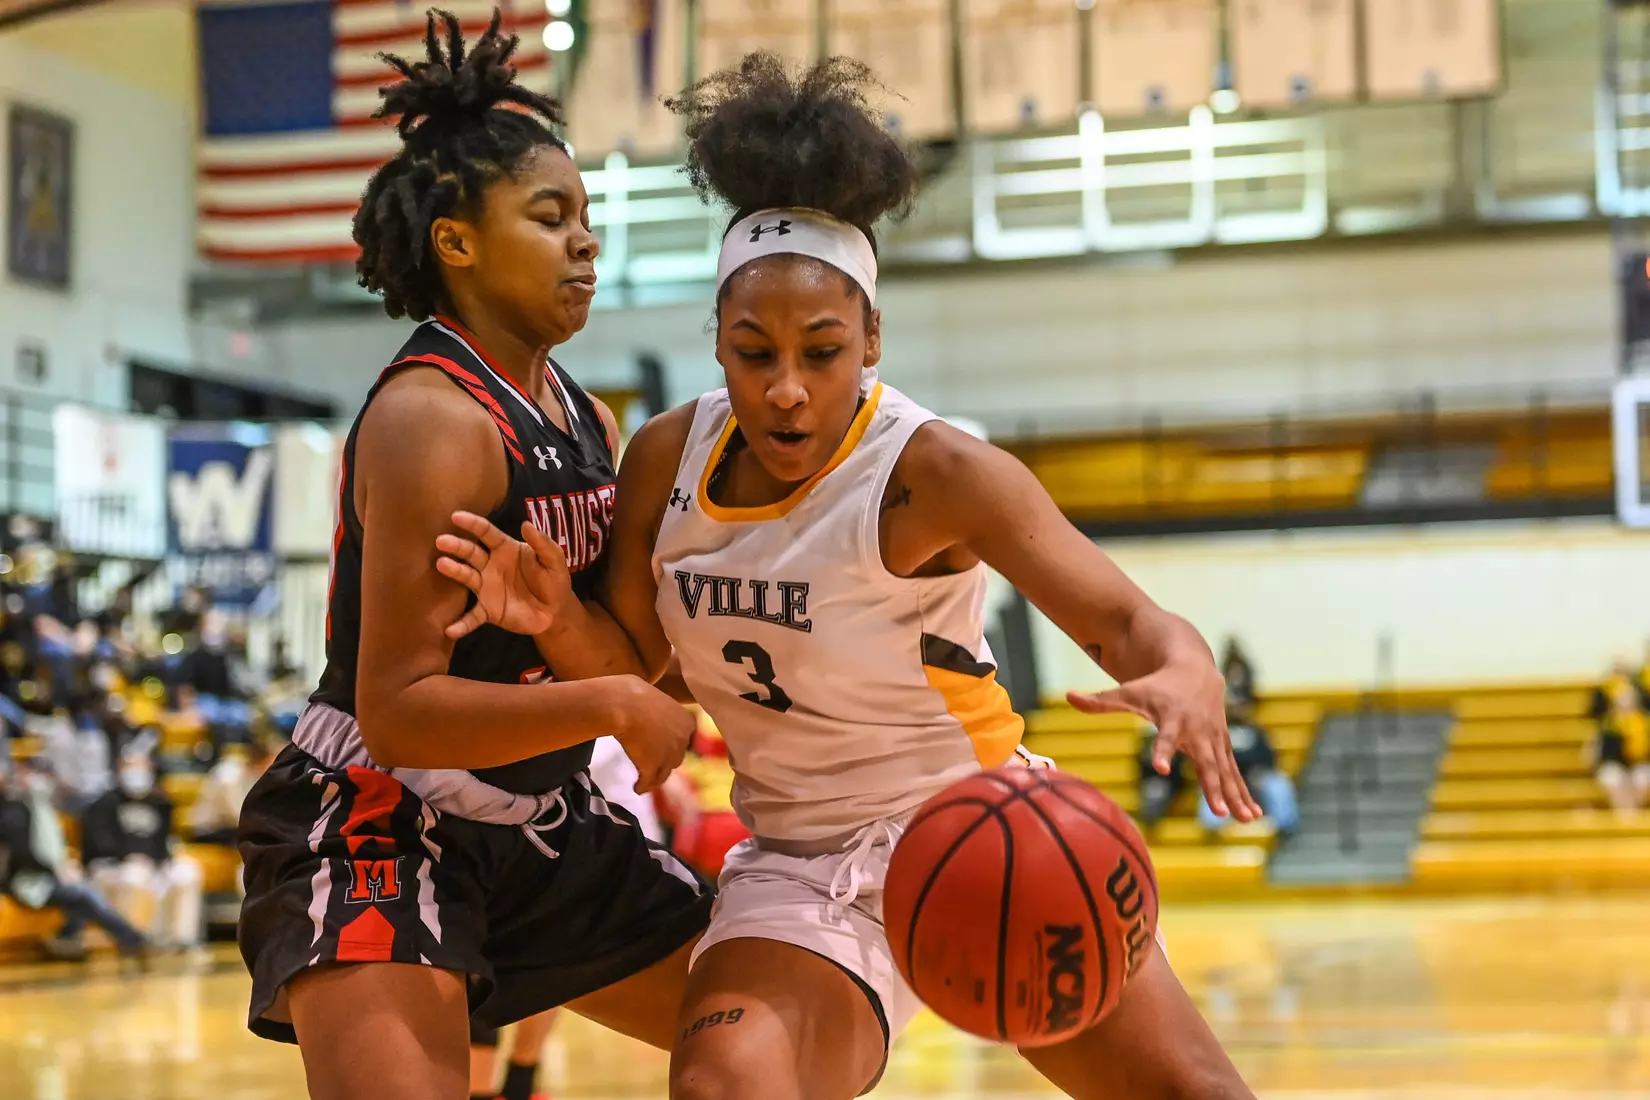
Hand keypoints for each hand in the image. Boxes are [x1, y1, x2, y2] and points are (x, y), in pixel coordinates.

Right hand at [436, 512, 572, 639]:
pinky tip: (449, 630)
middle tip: (441, 540)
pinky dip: (461, 624)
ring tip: (441, 565)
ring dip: (454, 571)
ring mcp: (486, 588)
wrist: (554, 612)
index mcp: (505, 549)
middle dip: (456, 545)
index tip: (456, 516)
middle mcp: (490, 565)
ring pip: (467, 577)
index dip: (472, 523)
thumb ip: (542, 543)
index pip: (486, 533)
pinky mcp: (488, 611)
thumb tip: (526, 524)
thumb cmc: (553, 580)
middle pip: (471, 552)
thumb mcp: (554, 560)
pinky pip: (472, 617)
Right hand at [609, 677, 696, 793]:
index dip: (673, 743)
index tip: (663, 746)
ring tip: (646, 781)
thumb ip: (658, 707)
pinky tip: (637, 788)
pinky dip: (643, 786)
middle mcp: (682, 739)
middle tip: (654, 762)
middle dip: (666, 760)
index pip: (683, 737)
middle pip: (676, 756)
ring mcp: (669, 755)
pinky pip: (649, 781)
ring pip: (664, 772)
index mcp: (686, 720)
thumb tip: (646, 699)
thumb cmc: (634, 693)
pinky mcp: (653, 767)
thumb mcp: (654, 697)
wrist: (623, 704)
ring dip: (656, 776)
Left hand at [1068, 663, 1263, 822]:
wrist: (1196, 670)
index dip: (1163, 751)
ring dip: (1236, 796)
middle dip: (1213, 788)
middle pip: (1206, 763)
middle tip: (1218, 812)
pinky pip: (1235, 773)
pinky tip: (1253, 815)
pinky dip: (1244, 793)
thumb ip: (1101, 701)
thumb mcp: (1128, 691)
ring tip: (1245, 820)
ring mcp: (1214, 740)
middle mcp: (1198, 731)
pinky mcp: (1222, 747)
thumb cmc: (1156, 685)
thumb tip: (1067, 696)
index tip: (1161, 769)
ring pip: (1226, 772)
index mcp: (1173, 719)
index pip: (1166, 737)